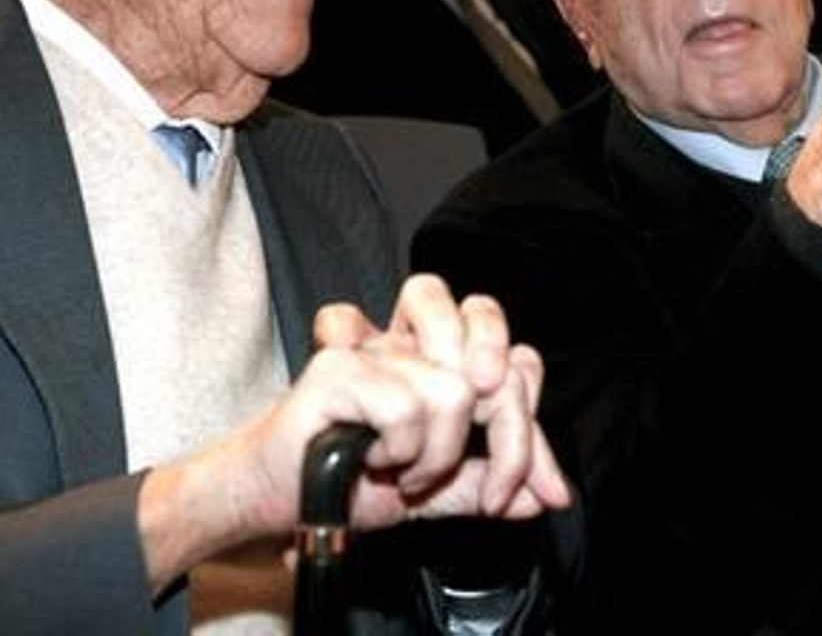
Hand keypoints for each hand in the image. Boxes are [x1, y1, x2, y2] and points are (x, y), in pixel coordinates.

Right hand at [135, 275, 568, 594]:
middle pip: (486, 321)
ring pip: (454, 387)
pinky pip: (405, 406)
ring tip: (408, 474)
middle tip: (495, 482)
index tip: (524, 486)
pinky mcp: (339, 367)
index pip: (510, 353)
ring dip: (440, 454)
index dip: (529, 417)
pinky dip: (400, 451)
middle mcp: (408, 341)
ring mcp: (373, 348)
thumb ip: (484, 485)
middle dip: (511, 420)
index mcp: (437, 359)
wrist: (278, 500)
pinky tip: (374, 461)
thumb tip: (543, 497)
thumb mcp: (434, 492)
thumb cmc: (346, 485)